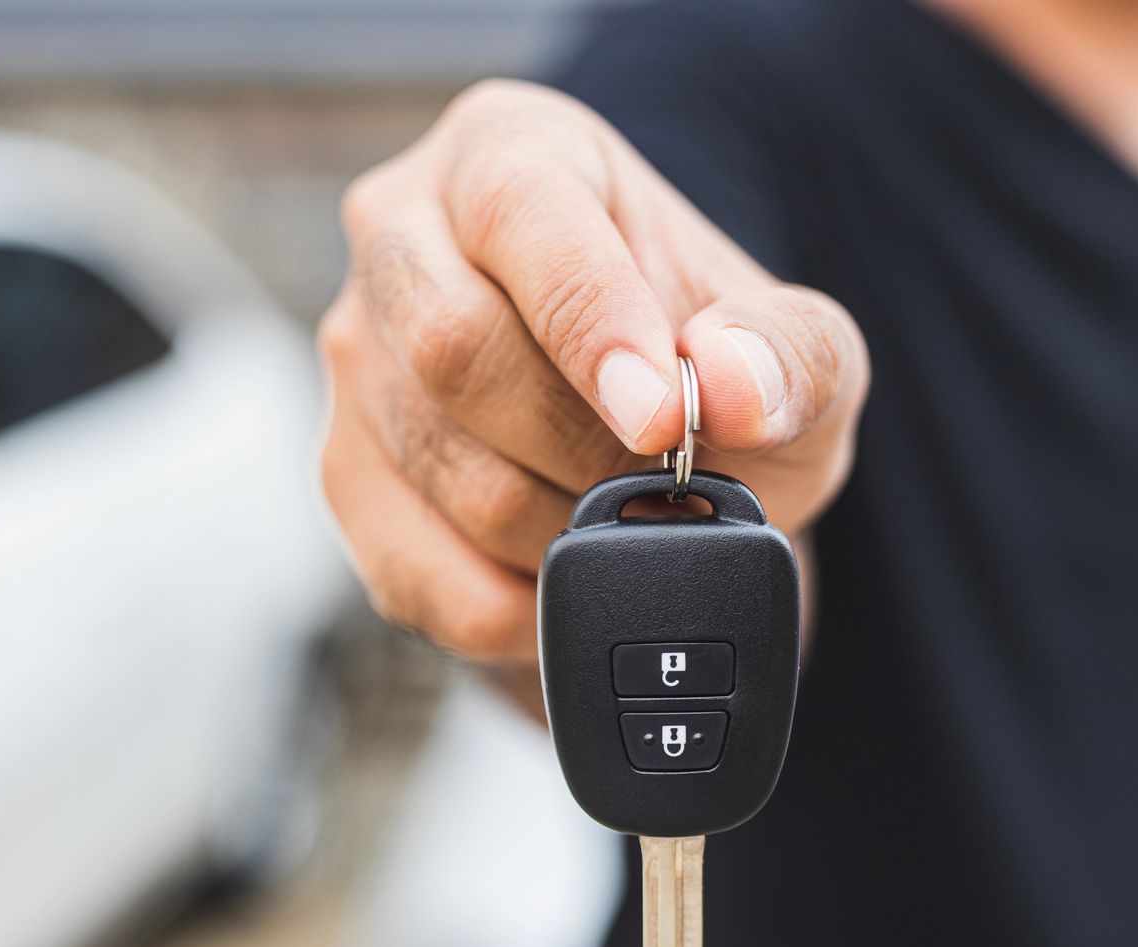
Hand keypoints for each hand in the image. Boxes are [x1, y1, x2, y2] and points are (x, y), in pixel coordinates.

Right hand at [320, 79, 867, 670]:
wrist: (646, 436)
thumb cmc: (702, 360)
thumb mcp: (794, 343)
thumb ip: (790, 351)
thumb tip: (731, 385)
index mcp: (507, 151)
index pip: (520, 214)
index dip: (590, 322)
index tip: (661, 420)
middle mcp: (400, 237)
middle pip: (453, 348)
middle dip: (581, 446)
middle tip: (666, 486)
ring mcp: (355, 361)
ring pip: (443, 472)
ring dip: (560, 530)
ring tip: (626, 522)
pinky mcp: (343, 474)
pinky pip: (413, 570)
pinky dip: (512, 604)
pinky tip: (566, 578)